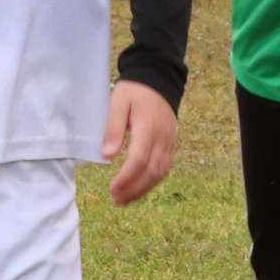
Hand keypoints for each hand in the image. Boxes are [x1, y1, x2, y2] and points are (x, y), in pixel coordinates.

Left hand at [101, 80, 176, 204]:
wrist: (158, 78)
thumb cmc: (134, 91)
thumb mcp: (118, 103)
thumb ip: (113, 128)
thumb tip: (107, 156)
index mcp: (147, 127)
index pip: (139, 160)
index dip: (126, 179)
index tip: (111, 190)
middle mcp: (162, 138)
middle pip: (152, 171)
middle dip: (134, 190)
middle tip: (116, 201)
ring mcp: (169, 142)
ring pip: (160, 173)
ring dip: (143, 189)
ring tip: (125, 200)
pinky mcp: (171, 143)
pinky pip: (165, 167)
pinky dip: (152, 181)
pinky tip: (139, 188)